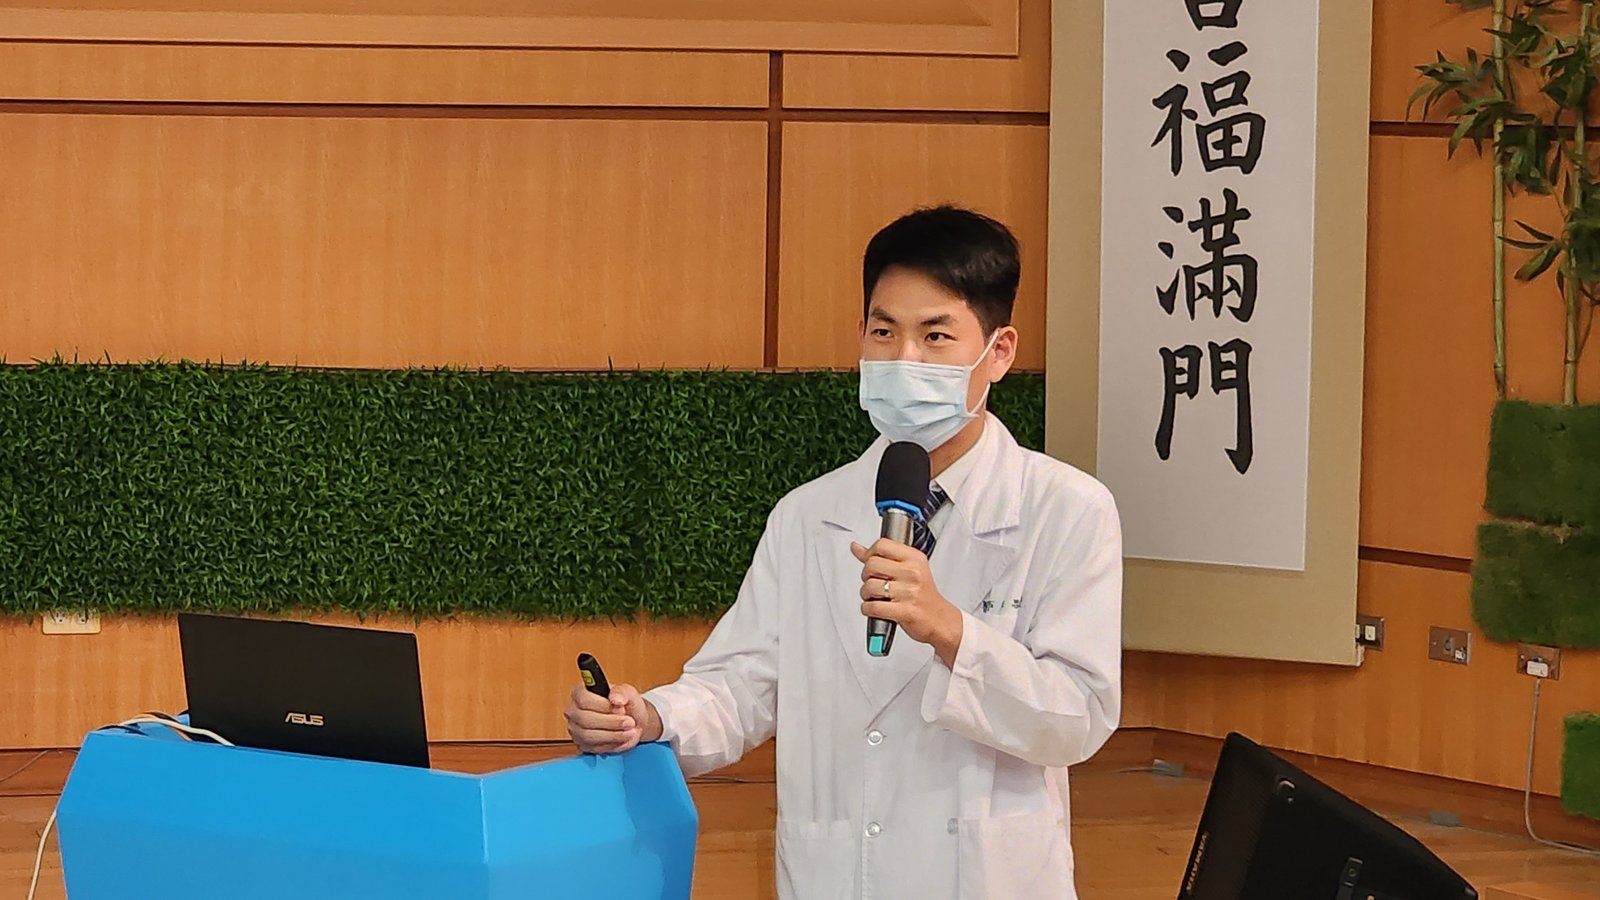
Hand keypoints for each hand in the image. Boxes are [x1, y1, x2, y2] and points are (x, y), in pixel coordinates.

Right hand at [565, 682, 662, 753]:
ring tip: (629, 731)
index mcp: (580, 693)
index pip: (584, 700)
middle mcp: (574, 711)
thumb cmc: (626, 705)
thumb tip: (615, 698)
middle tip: (629, 722)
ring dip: (613, 735)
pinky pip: (594, 748)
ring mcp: (576, 729)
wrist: (632, 723)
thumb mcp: (628, 692)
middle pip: (585, 719)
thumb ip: (622, 692)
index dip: (604, 706)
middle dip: (611, 722)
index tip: (620, 708)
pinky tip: (622, 738)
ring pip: (589, 736)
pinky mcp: (583, 745)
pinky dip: (611, 744)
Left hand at [851, 538, 964, 666]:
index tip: (870, 562)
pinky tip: (874, 609)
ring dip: (866, 594)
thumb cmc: (923, 595)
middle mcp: (913, 573)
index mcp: (914, 559)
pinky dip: (868, 609)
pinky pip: (873, 607)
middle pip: (872, 564)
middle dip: (866, 576)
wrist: (940, 620)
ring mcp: (909, 592)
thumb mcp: (908, 569)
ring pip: (869, 586)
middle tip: (873, 583)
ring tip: (875, 597)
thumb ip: (882, 557)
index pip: (882, 545)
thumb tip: (856, 548)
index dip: (869, 554)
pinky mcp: (905, 611)